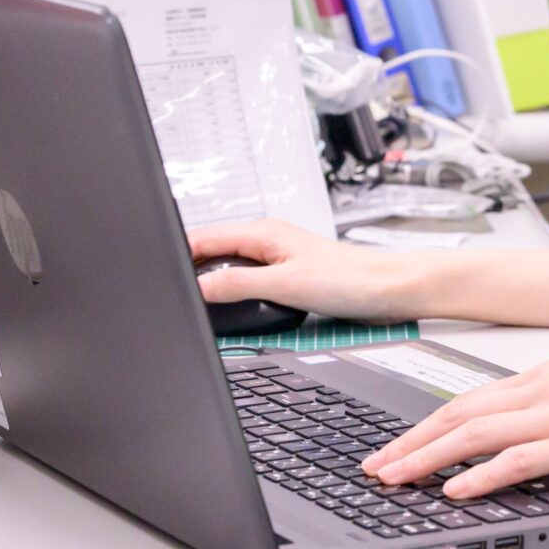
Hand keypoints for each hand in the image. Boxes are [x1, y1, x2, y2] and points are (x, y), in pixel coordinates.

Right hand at [186, 218, 410, 319]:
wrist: (390, 291)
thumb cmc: (352, 279)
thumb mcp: (285, 284)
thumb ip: (238, 285)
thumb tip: (199, 286)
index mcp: (263, 233)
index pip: (204, 238)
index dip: (179, 256)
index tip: (158, 275)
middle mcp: (268, 244)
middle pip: (214, 256)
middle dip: (193, 275)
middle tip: (172, 300)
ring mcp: (277, 263)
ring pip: (230, 274)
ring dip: (215, 289)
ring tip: (196, 309)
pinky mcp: (289, 282)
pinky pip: (250, 288)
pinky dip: (236, 300)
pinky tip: (231, 315)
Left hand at [364, 362, 548, 499]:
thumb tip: (506, 451)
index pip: (470, 399)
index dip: (424, 425)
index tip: (394, 448)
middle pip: (461, 413)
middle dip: (411, 442)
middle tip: (375, 467)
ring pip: (479, 432)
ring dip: (430, 458)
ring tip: (396, 479)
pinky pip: (520, 459)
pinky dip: (482, 474)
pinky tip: (457, 490)